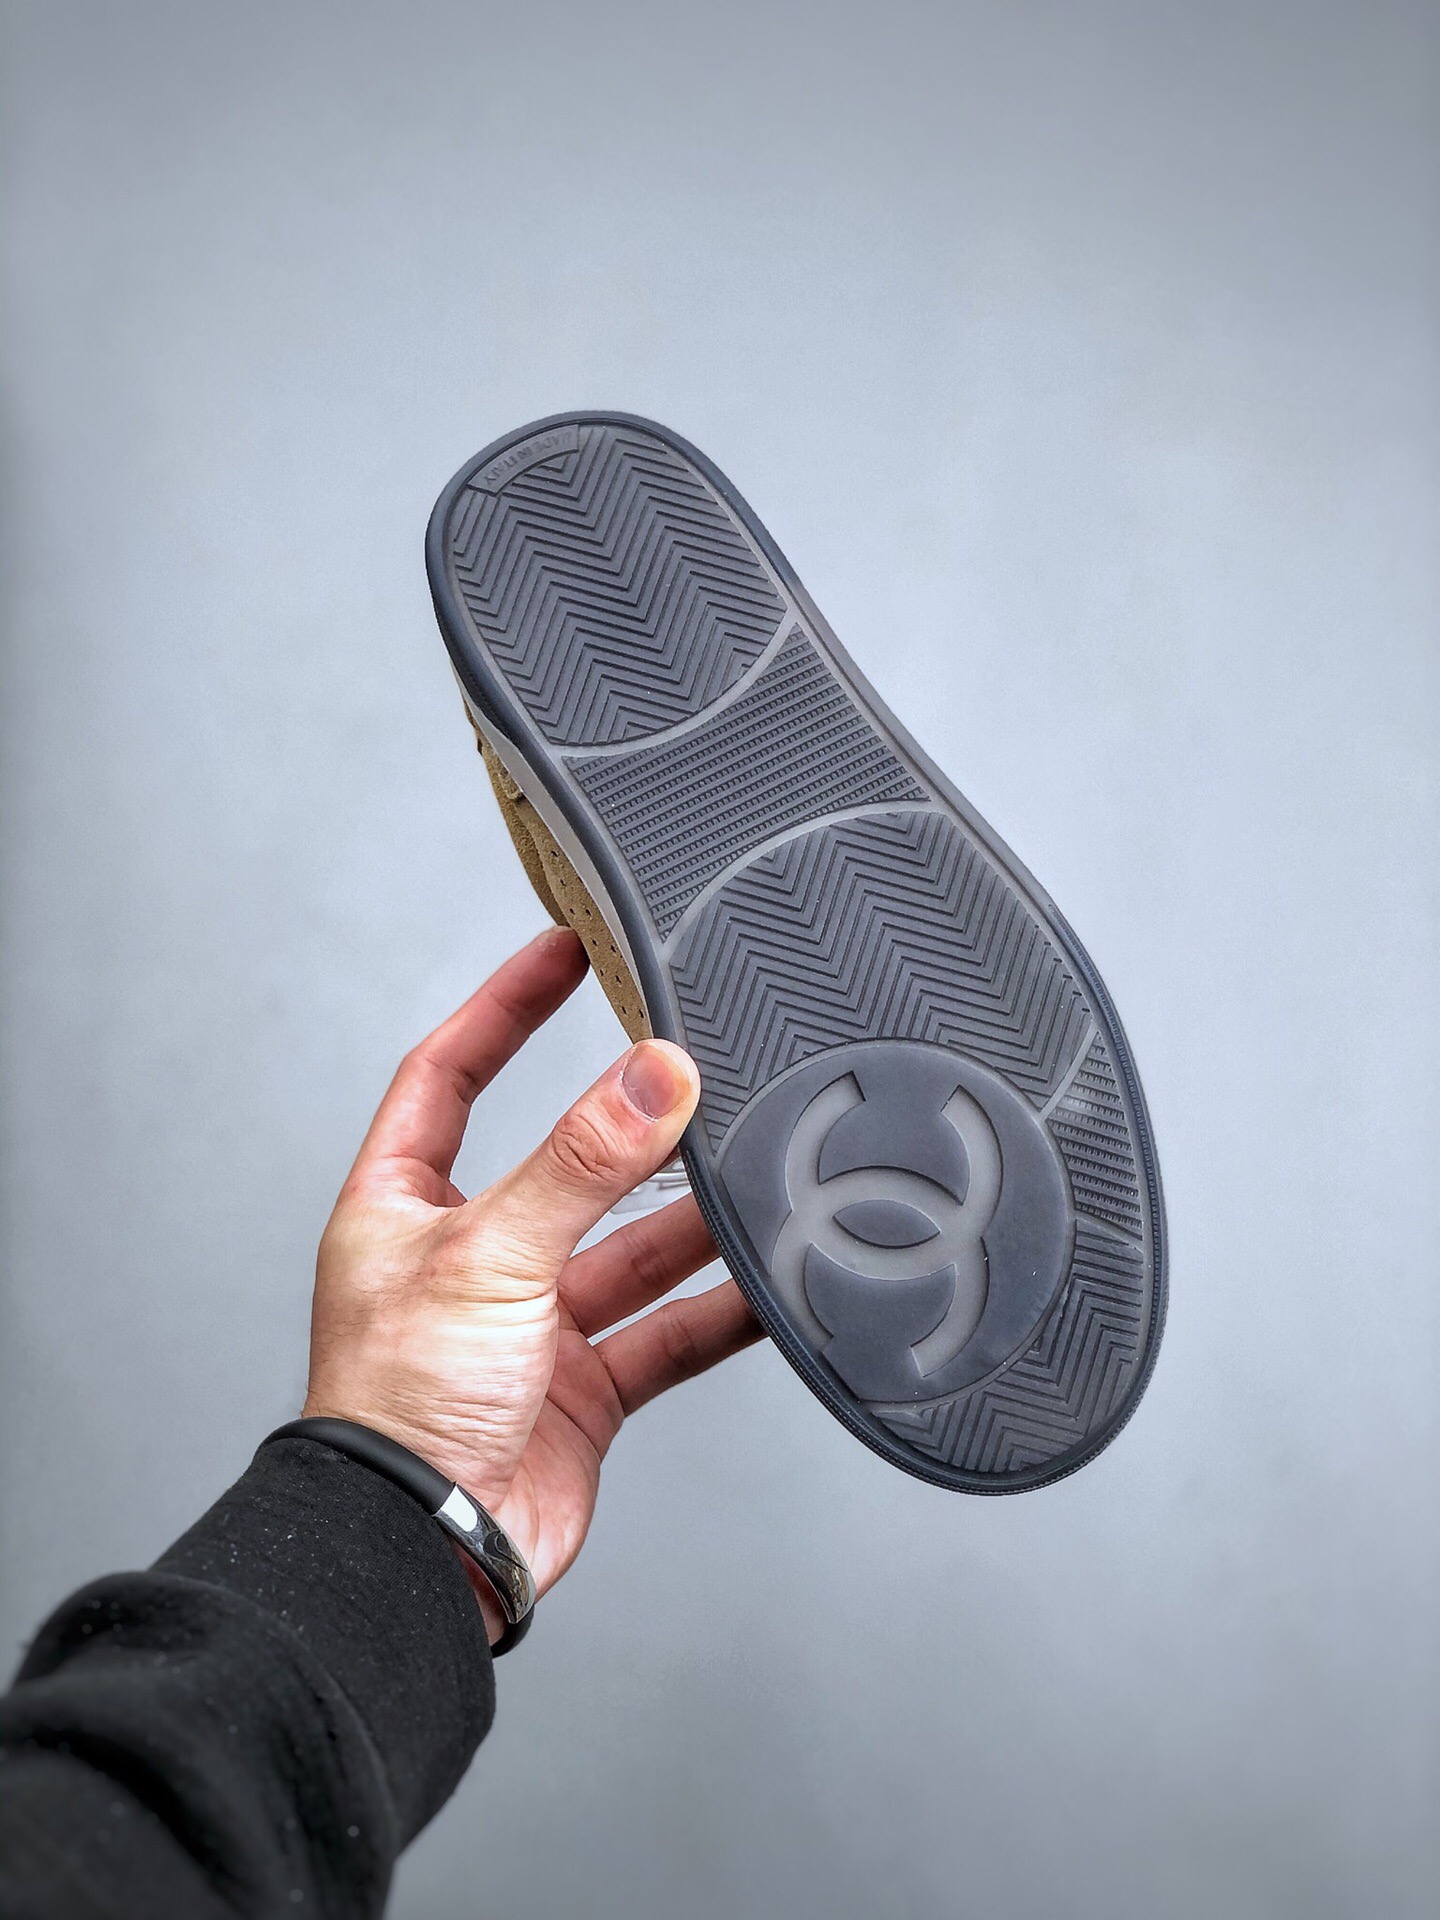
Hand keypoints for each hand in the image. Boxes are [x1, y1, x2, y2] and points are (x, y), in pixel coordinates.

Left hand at [303, 927, 760, 1636]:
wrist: (423, 1558)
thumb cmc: (397, 1410)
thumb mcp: (489, 1254)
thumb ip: (581, 1162)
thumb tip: (655, 1072)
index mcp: (404, 1206)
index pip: (452, 1073)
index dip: (504, 1006)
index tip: (566, 948)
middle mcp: (468, 1257)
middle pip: (564, 1162)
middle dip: (631, 1124)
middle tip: (699, 1064)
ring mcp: (528, 1325)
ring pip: (630, 1249)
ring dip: (692, 1220)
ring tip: (758, 1170)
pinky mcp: (581, 1390)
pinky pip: (668, 1331)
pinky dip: (721, 1310)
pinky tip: (774, 1284)